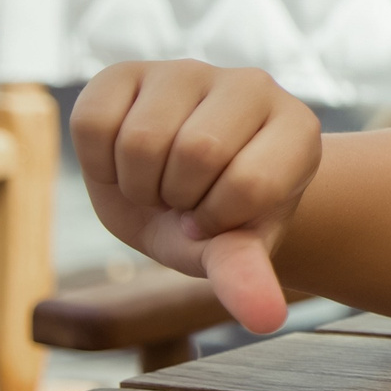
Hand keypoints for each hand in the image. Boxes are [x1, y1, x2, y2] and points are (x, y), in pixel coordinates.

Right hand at [71, 61, 321, 333]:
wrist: (178, 192)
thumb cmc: (219, 220)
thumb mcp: (234, 250)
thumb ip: (246, 275)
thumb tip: (265, 320)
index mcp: (298, 128)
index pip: (251, 181)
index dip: (220, 218)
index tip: (220, 218)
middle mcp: (253, 85)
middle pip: (196, 152)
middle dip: (178, 198)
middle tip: (186, 199)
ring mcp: (190, 71)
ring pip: (141, 138)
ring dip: (138, 183)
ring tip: (159, 182)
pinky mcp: (127, 70)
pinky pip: (92, 122)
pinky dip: (98, 162)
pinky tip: (124, 160)